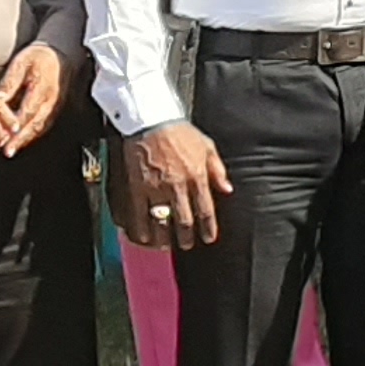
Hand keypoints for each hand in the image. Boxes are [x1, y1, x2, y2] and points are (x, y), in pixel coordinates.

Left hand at [0, 44, 68, 149]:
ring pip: (40, 127)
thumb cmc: (39, 58)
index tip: (5, 137)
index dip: (17, 126)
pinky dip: (31, 134)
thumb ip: (10, 82)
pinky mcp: (54, 109)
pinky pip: (43, 125)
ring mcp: (54, 106)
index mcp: (42, 88)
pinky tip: (20, 140)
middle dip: (20, 139)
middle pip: (35, 124)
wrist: (61, 55)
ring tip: (11, 149)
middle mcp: (51, 101)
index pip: (28, 111)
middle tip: (7, 151)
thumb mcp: (21, 63)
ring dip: (25, 139)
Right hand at [122, 121, 231, 245]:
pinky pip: (138, 215)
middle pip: (184, 221)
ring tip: (166, 245)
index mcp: (197, 176)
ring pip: (162, 222)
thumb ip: (218, 170)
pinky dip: (141, 230)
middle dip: (186, 237)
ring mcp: (156, 189)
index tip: (208, 238)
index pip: (206, 210)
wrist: (151, 121)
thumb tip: (228, 189)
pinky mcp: (136, 188)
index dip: (208, 228)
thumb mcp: (207, 147)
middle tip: (187, 245)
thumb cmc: (180, 132)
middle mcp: (178, 186)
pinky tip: (143, 238)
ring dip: (165, 238)